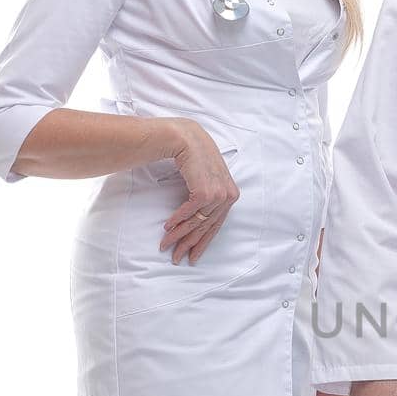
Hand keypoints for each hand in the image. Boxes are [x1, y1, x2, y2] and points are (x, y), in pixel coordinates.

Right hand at [158, 119, 240, 264]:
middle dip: (189, 244)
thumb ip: (208, 195)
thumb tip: (198, 217)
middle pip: (206, 227)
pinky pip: (189, 212)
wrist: (186, 138)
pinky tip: (167, 227)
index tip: (193, 256)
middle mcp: (228, 195)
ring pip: (196, 222)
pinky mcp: (206, 191)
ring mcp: (218, 194)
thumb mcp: (206, 178)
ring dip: (179, 235)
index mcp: (230, 194)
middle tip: (177, 257)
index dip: (203, 242)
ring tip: (166, 245)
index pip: (216, 224)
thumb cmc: (194, 156)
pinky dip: (177, 221)